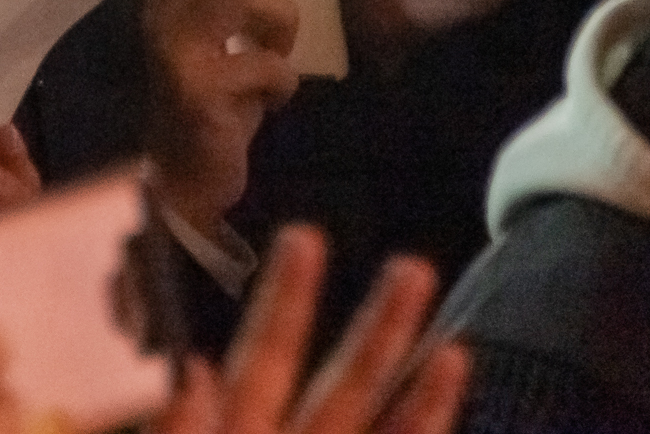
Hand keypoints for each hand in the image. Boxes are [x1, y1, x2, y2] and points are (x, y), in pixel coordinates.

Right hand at [144, 0, 300, 231]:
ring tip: (278, 53)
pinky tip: (269, 102)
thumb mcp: (235, 42)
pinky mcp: (198, 89)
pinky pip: (266, 63)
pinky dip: (284, 81)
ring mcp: (175, 49)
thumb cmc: (215, 102)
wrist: (185, 180)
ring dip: (282, 22)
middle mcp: (160, 12)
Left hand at [152, 225, 468, 433]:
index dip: (286, 301)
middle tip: (413, 266)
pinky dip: (430, 417)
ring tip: (455, 336)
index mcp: (232, 433)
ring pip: (374, 418)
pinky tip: (454, 366)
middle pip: (342, 385)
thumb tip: (194, 370)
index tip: (306, 236)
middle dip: (379, 328)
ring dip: (417, 381)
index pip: (263, 360)